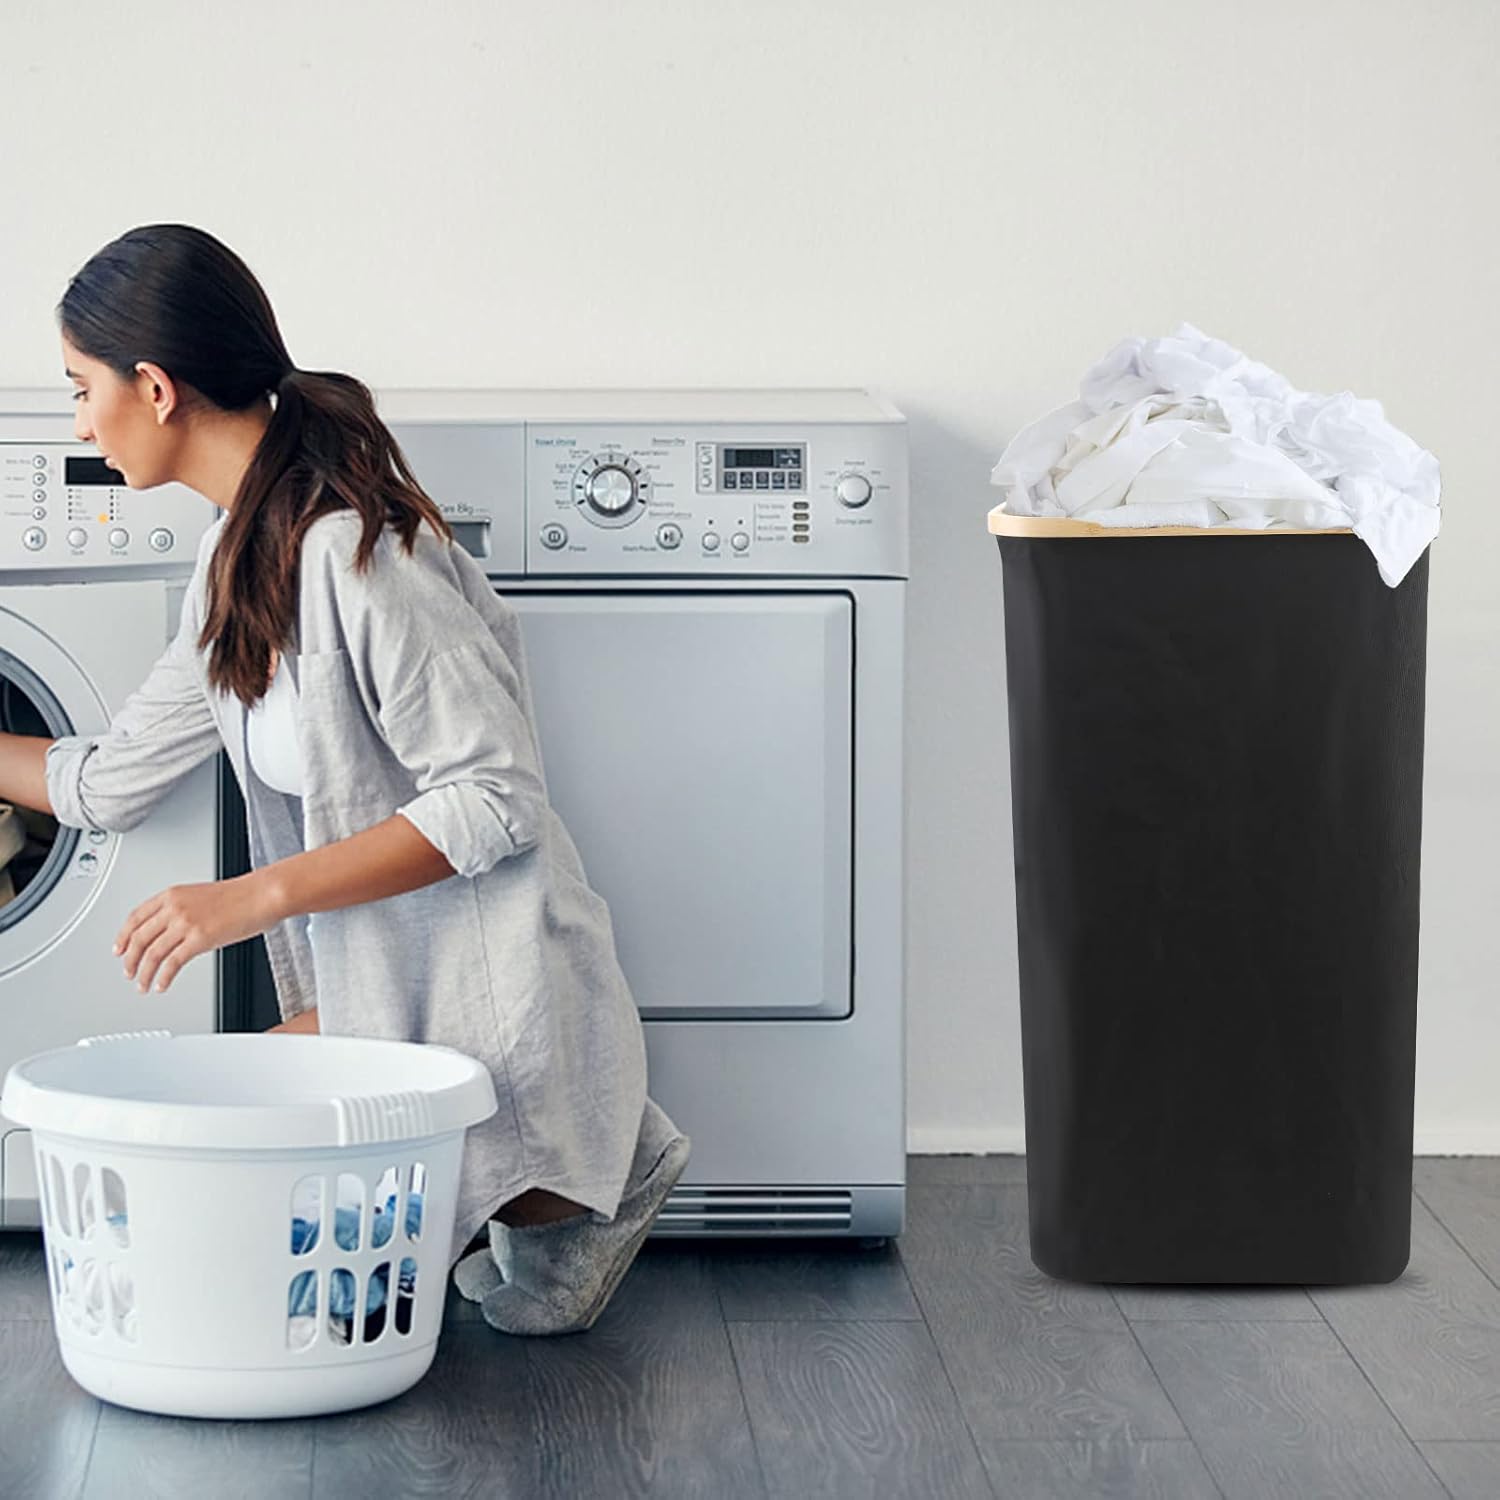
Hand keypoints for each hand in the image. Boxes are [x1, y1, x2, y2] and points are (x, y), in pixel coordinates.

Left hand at [114, 873, 283, 994]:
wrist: (262, 894)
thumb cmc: (242, 895)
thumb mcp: (202, 896)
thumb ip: (183, 911)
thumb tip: (173, 933)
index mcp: (173, 895)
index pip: (136, 918)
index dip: (123, 937)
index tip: (119, 949)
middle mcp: (175, 908)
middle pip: (139, 938)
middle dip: (130, 959)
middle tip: (128, 972)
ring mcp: (186, 923)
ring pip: (152, 953)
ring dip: (143, 973)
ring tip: (142, 984)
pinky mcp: (200, 939)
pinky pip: (173, 963)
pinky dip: (163, 977)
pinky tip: (162, 984)